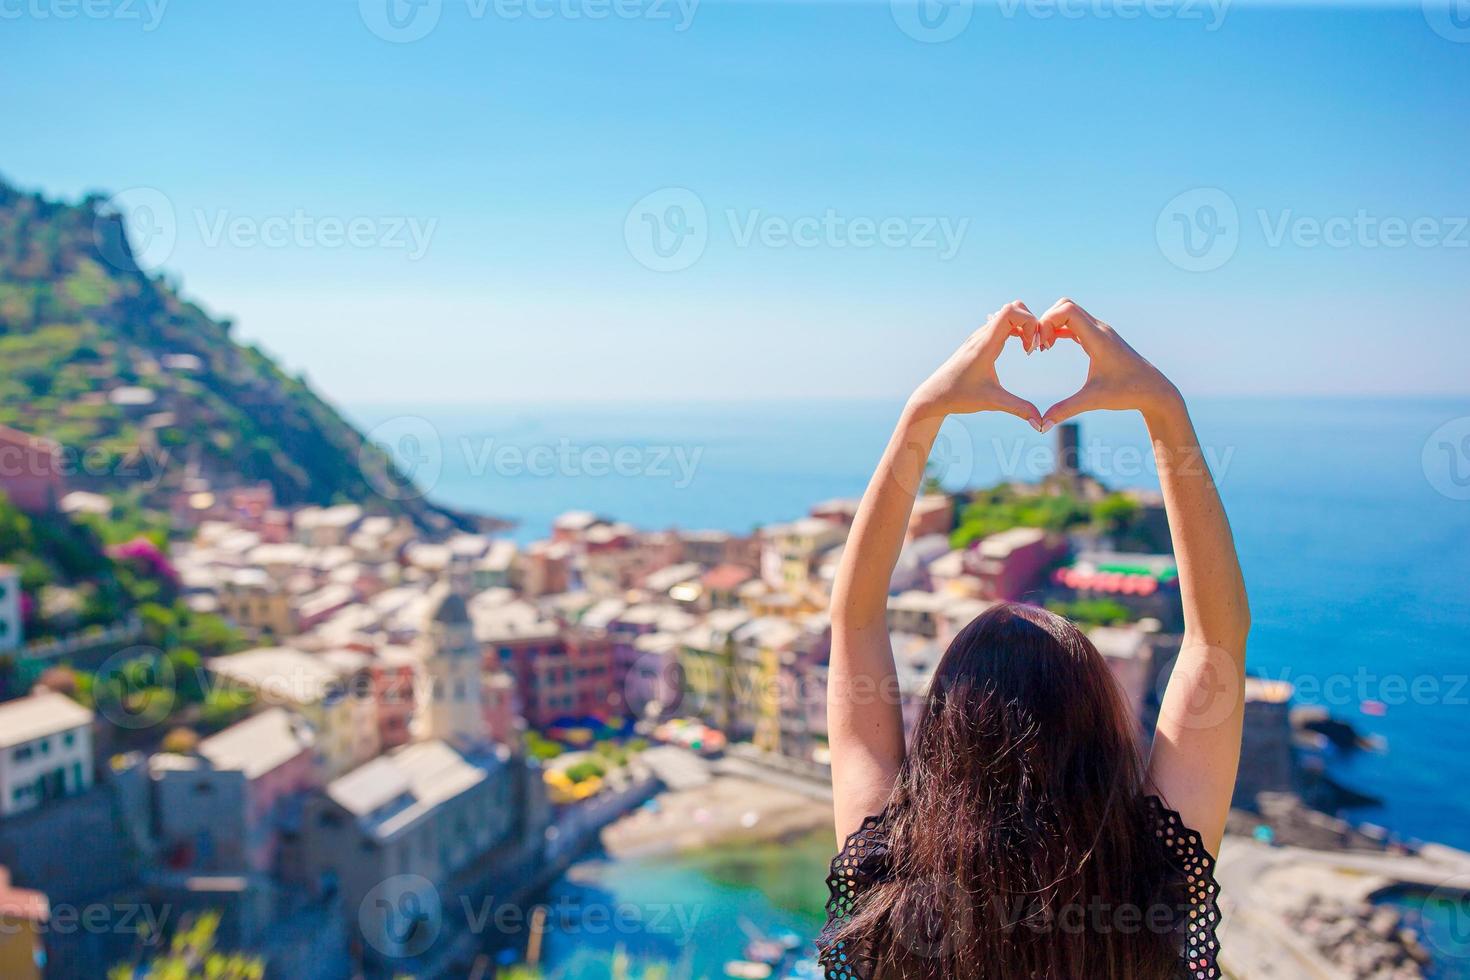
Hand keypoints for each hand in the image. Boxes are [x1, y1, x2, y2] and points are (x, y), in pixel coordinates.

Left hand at [908, 301, 1043, 428]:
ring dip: (1024, 326)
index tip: (1032, 348)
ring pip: (1008, 314)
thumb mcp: (992, 402)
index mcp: (986, 344)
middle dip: (1031, 322)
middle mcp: (982, 335)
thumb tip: (1040, 424)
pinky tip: (1021, 349)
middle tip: (1034, 347)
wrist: (933, 396)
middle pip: (1014, 306)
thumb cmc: (959, 397)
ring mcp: (980, 336)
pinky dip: (1016, 330)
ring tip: (1029, 349)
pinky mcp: (979, 341)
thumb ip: (1018, 409)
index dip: (1030, 323)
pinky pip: (1002, 323)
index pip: (1011, 311)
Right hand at [1037, 298, 1179, 429]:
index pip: (1066, 310)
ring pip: (1070, 312)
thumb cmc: (1127, 392)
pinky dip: (1060, 329)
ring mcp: (1101, 332)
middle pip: (1065, 305)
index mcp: (1098, 338)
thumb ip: (1065, 410)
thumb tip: (1041, 426)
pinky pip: (1075, 323)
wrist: (1154, 390)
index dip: (1047, 322)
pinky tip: (1052, 346)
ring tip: (1045, 347)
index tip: (1041, 346)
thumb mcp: (1093, 401)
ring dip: (1053, 324)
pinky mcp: (1101, 338)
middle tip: (1039, 345)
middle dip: (1046, 321)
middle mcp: (1100, 329)